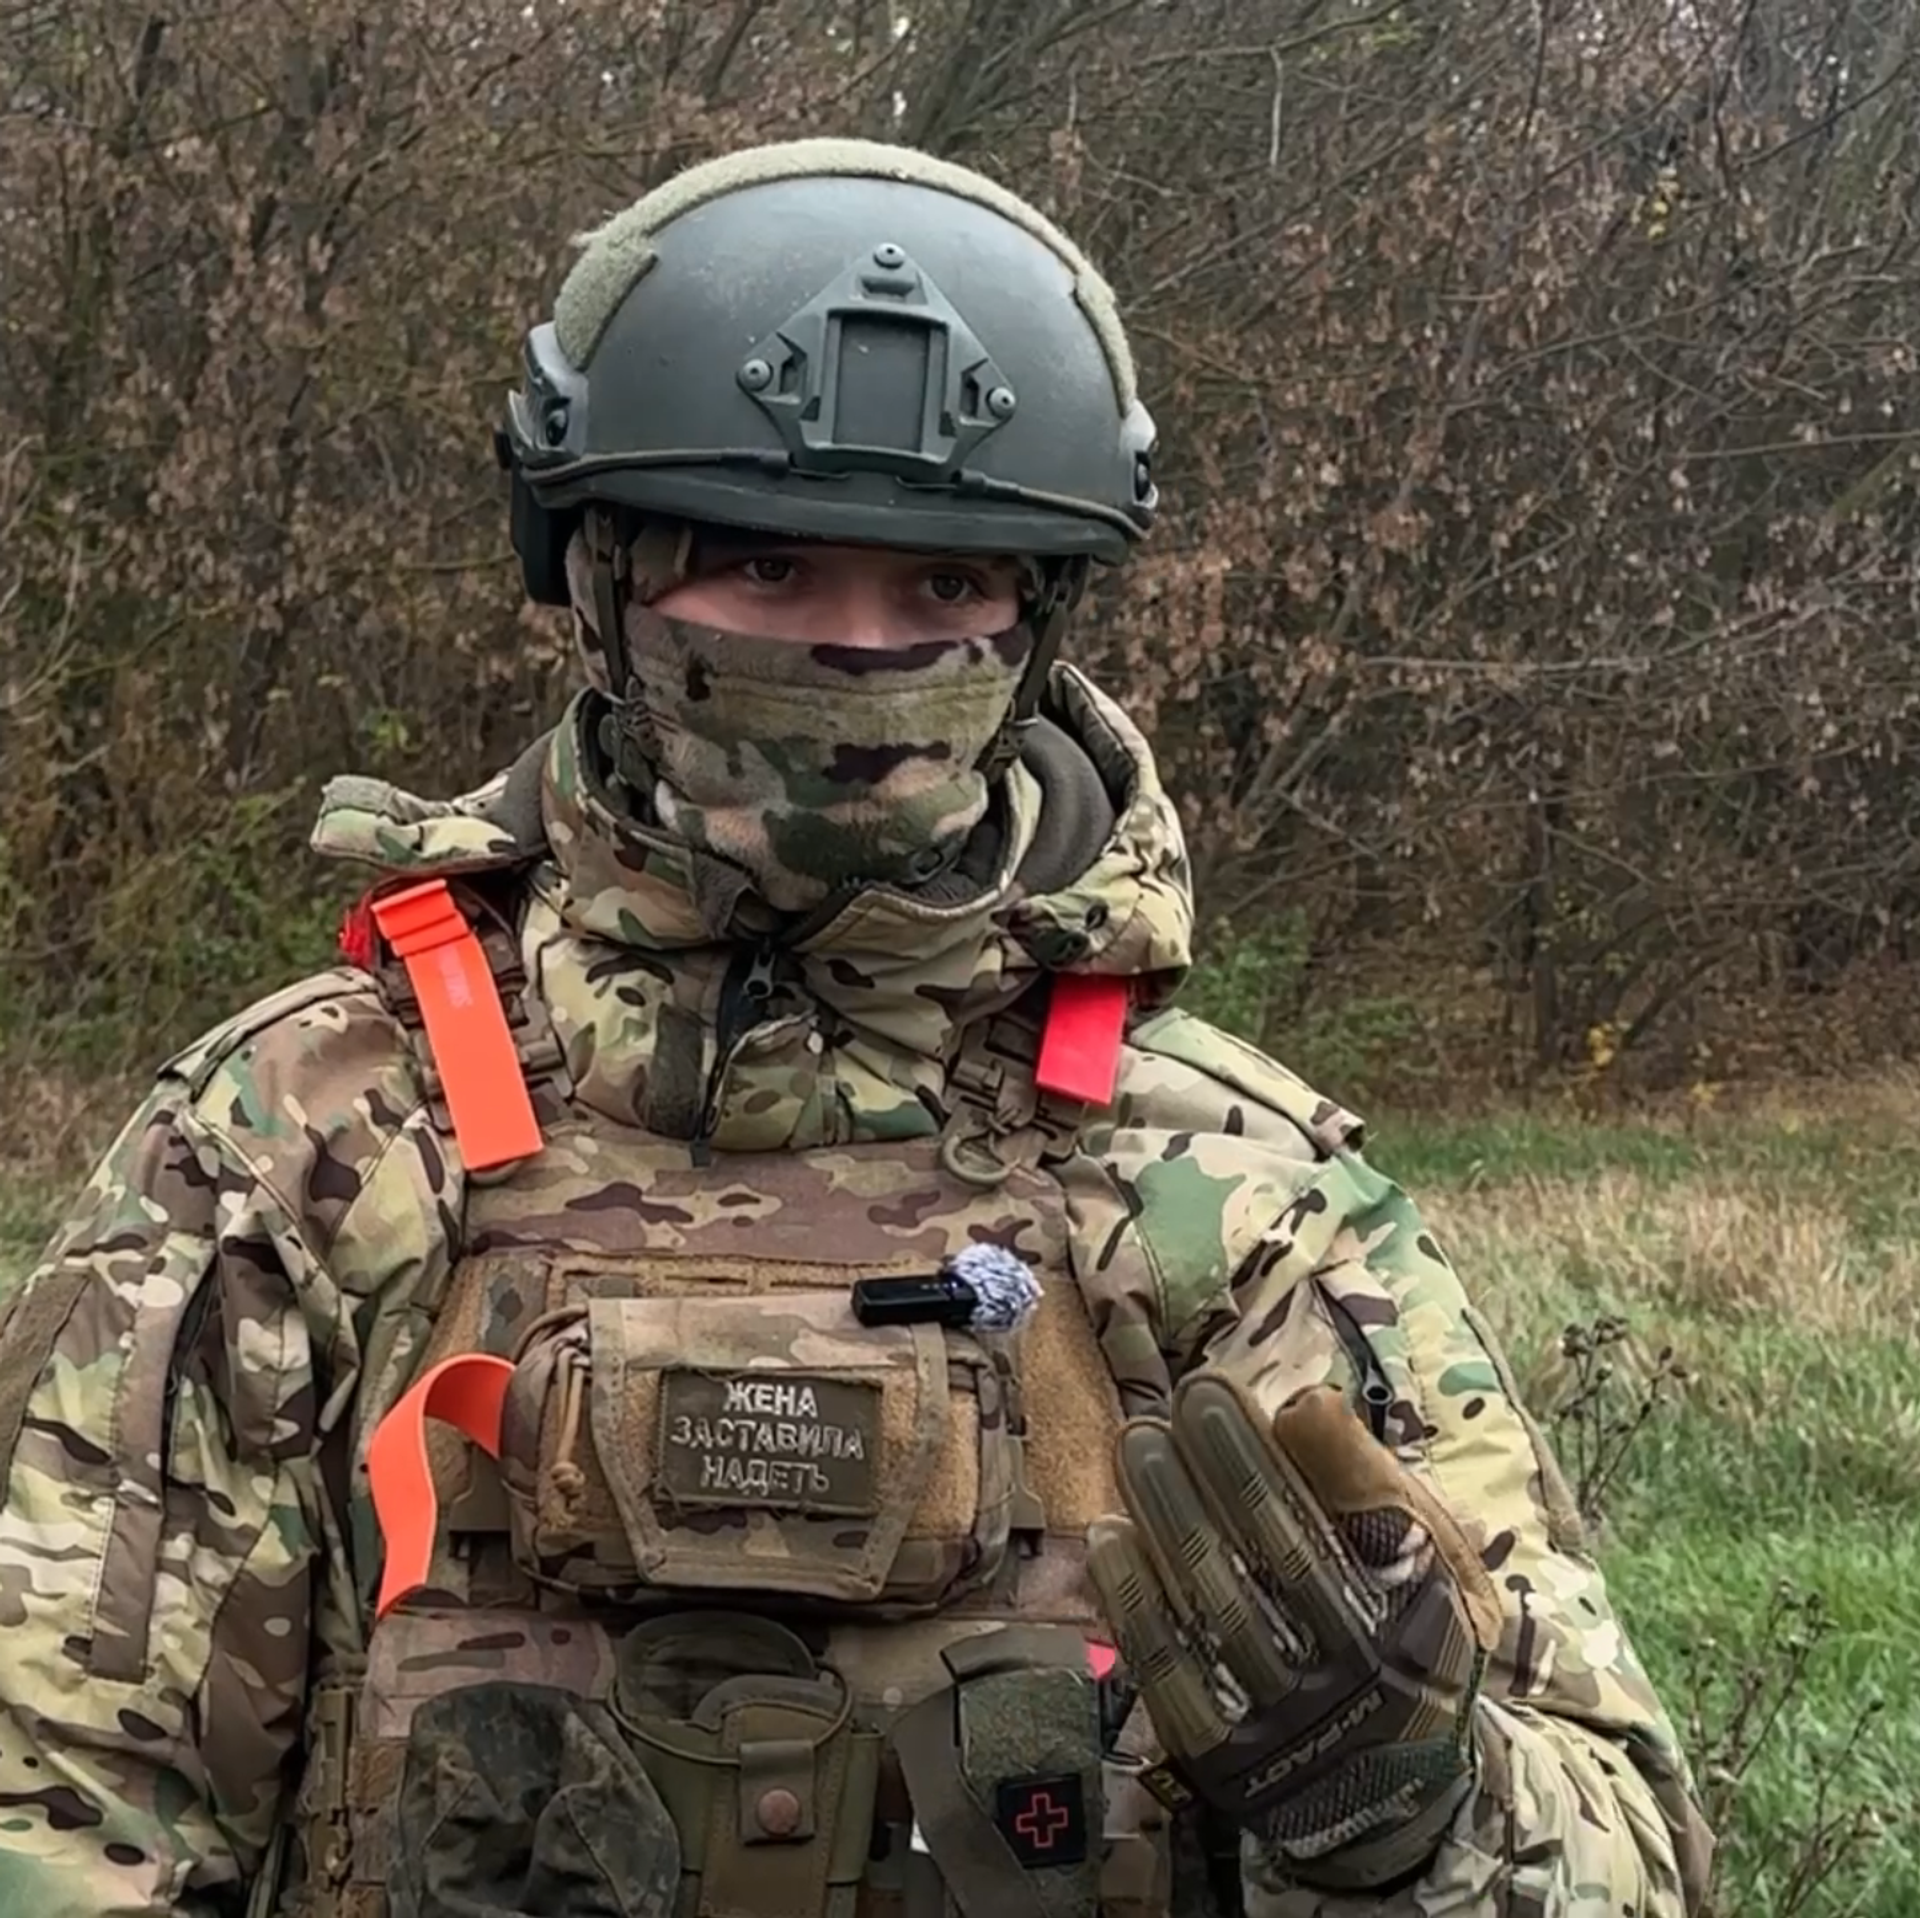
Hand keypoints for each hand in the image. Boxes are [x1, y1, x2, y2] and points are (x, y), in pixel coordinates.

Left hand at [1086, 1378, 1502, 1887]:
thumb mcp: (1427, 1557)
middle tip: (1178, 1401)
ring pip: (1228, 1610)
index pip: (1366, 1524)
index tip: (1222, 1391)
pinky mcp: (1233, 1763)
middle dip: (1228, 1470)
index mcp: (1428, 1615)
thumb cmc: (1406, 1628)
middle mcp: (1368, 1677)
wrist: (1402, 1791)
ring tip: (1135, 1443)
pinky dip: (1139, 1603)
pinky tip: (1111, 1536)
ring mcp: (1297, 1725)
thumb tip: (1304, 1402)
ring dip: (1175, 1519)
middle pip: (1290, 1560)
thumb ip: (1368, 1482)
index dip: (1294, 1456)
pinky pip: (1178, 1677)